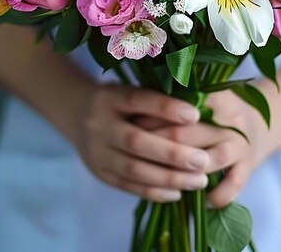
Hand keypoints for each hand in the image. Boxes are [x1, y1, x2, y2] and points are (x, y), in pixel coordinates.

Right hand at [70, 83, 210, 202]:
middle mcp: (100, 124)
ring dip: (169, 177)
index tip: (195, 115)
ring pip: (133, 168)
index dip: (166, 108)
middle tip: (203, 160)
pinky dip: (154, 191)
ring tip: (199, 180)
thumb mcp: (130, 88)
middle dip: (172, 153)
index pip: (138, 100)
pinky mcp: (99, 173)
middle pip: (136, 140)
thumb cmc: (118, 99)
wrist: (76, 114)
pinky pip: (128, 185)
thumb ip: (156, 97)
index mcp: (111, 97)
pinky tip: (178, 192)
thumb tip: (196, 108)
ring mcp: (97, 151)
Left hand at [146, 89, 270, 207]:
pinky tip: (200, 200)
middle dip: (160, 145)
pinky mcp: (248, 168)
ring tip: (161, 177)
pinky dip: (216, 195)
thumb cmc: (221, 111)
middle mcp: (230, 122)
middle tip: (135, 150)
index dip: (156, 116)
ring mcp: (241, 146)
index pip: (182, 106)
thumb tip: (139, 105)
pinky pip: (232, 186)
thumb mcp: (205, 96)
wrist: (262, 124)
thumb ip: (180, 99)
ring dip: (183, 172)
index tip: (133, 122)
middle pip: (190, 134)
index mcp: (217, 98)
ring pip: (209, 160)